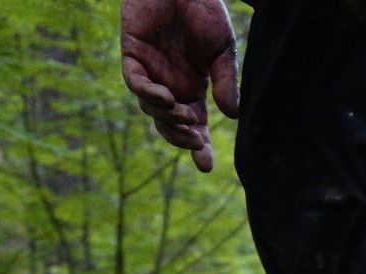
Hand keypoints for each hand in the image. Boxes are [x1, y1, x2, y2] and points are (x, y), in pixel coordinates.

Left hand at [121, 0, 239, 172]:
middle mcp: (170, 85)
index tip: (205, 165)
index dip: (199, 147)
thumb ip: (226, 82)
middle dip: (181, 138)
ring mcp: (150, 72)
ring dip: (169, 117)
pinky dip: (149, 94)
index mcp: (192, 89)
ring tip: (187, 116)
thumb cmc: (205, 12)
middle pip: (169, 125)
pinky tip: (166, 98)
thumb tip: (232, 115)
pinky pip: (135, 82)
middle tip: (197, 141)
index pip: (194, 127)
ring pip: (151, 108)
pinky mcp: (133, 54)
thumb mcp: (223, 52)